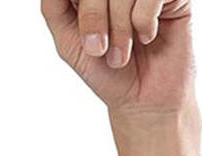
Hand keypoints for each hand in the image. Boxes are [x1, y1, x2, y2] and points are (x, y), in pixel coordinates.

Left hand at [41, 0, 196, 120]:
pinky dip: (143, 22)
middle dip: (93, 17)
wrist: (141, 101)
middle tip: (98, 49)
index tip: (83, 37)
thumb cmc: (106, 72)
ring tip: (121, 55)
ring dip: (119, 27)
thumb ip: (54, 7)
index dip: (84, 10)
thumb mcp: (69, 42)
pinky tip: (147, 37)